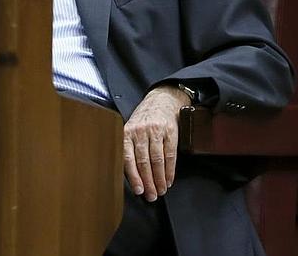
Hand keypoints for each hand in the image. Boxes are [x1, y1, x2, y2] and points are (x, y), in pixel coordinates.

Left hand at [123, 85, 190, 201]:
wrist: (161, 100)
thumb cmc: (144, 119)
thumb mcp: (131, 129)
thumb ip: (130, 149)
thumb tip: (130, 176)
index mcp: (127, 132)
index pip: (128, 157)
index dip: (133, 176)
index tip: (139, 190)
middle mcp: (140, 131)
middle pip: (144, 161)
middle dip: (148, 182)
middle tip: (151, 196)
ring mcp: (155, 130)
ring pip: (157, 160)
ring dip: (160, 179)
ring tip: (161, 191)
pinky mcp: (170, 131)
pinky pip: (170, 154)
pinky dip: (170, 170)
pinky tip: (169, 180)